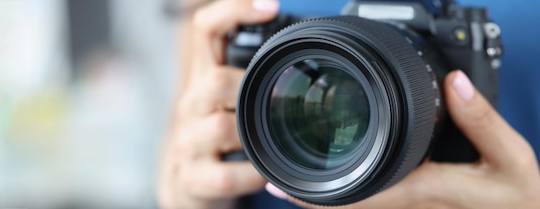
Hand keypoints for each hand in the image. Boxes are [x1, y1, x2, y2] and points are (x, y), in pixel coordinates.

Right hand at [157, 0, 278, 208]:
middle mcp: (192, 104)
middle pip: (214, 81)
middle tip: (273, 104)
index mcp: (205, 76)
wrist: (189, 183)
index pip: (208, 30)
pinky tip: (262, 175)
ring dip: (253, 137)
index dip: (235, 12)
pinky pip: (225, 176)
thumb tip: (304, 48)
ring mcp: (188, 141)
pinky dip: (252, 176)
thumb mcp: (233, 99)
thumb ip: (255, 75)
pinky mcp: (191, 177)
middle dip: (249, 91)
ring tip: (270, 143)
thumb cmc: (221, 135)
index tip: (271, 6)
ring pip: (220, 127)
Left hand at [266, 71, 539, 208]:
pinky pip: (372, 208)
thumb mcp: (509, 156)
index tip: (281, 184)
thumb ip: (481, 119)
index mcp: (420, 191)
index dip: (314, 196)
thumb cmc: (518, 197)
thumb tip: (453, 83)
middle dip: (307, 198)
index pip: (355, 198)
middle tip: (272, 180)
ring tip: (289, 183)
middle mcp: (407, 208)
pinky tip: (334, 187)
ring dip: (324, 200)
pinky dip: (346, 200)